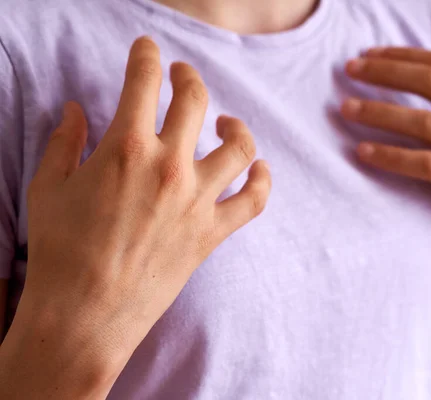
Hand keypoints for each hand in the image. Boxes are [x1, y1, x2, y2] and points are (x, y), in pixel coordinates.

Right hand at [5, 37, 270, 394]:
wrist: (85, 315)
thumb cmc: (60, 251)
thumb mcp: (48, 187)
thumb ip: (63, 141)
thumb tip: (73, 110)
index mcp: (126, 148)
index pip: (143, 81)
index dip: (146, 55)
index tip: (147, 49)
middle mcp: (169, 167)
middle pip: (195, 100)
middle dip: (188, 76)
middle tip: (181, 74)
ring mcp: (197, 200)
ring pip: (239, 146)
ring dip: (236, 125)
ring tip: (226, 122)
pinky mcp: (212, 233)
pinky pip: (254, 200)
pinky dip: (263, 180)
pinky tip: (259, 168)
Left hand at [341, 47, 430, 279]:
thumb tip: (426, 92)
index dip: (403, 56)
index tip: (369, 55)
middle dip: (386, 72)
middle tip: (349, 71)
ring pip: (425, 123)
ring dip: (380, 112)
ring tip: (346, 109)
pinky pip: (428, 165)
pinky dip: (392, 156)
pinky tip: (364, 152)